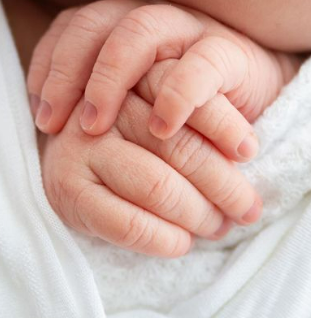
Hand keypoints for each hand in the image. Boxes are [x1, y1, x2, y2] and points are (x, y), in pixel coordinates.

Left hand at [29, 0, 297, 160]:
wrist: (251, 103)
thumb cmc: (181, 107)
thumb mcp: (132, 102)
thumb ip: (96, 101)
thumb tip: (44, 123)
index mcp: (121, 24)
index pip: (71, 28)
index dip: (46, 66)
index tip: (38, 115)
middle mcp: (150, 16)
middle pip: (94, 23)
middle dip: (66, 73)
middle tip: (52, 125)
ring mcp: (190, 28)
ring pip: (138, 31)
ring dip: (108, 79)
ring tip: (95, 127)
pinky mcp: (229, 52)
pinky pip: (200, 64)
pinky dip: (176, 95)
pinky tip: (161, 128)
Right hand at [39, 61, 261, 257]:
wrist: (75, 160)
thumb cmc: (138, 136)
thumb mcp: (168, 109)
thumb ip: (196, 112)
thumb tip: (245, 152)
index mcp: (131, 74)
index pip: (186, 92)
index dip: (225, 125)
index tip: (249, 152)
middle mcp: (102, 107)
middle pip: (178, 146)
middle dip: (225, 185)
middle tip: (248, 208)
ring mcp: (77, 148)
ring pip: (158, 187)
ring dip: (199, 215)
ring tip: (219, 226)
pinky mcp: (66, 191)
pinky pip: (127, 224)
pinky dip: (164, 240)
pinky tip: (181, 243)